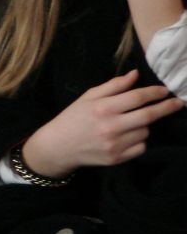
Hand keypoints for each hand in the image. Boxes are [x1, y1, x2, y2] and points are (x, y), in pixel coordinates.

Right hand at [21, 70, 183, 178]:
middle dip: (166, 108)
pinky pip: (140, 147)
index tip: (165, 91)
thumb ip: (113, 86)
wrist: (58, 146)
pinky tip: (126, 136)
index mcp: (102, 108)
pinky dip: (138, 140)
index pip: (136, 97)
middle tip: (177, 103)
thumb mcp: (88, 97)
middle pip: (148, 116)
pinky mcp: (117, 158)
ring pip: (145, 132)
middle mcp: (110, 127)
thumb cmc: (73, 117)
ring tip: (131, 123)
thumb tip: (135, 75)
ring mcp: (114, 144)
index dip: (154, 93)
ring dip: (144, 125)